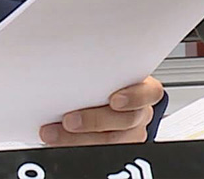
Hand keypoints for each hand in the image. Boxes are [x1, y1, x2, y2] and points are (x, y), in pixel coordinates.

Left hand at [39, 76, 163, 146]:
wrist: (95, 96)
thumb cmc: (101, 80)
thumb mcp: (103, 68)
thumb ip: (94, 67)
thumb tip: (64, 52)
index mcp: (143, 89)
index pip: (150, 93)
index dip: (134, 98)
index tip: (114, 100)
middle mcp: (139, 113)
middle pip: (126, 120)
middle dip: (94, 121)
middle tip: (69, 120)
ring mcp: (129, 133)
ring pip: (111, 140)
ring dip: (78, 139)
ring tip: (54, 133)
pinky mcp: (114, 147)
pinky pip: (97, 150)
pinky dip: (74, 146)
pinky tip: (56, 140)